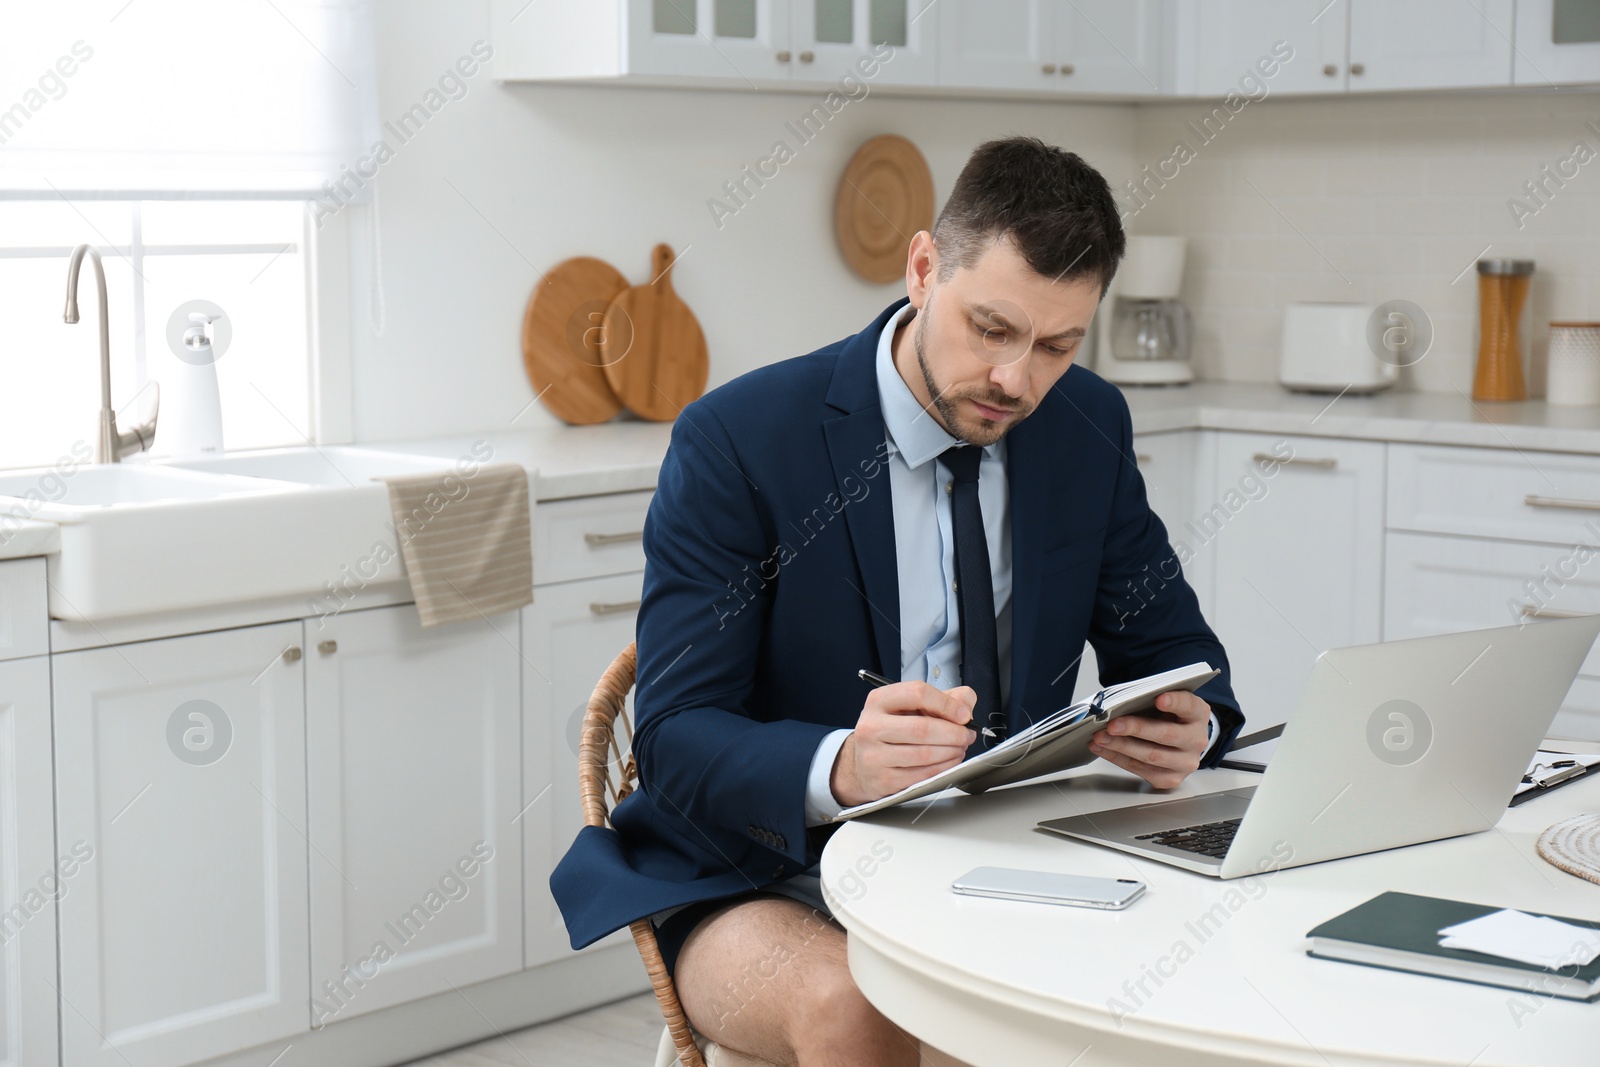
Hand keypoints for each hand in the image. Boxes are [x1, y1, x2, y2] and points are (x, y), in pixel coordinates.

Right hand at [830, 682, 977, 806]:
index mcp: (879, 700)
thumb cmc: (891, 731)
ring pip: (925, 754)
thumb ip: (944, 699)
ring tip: (959, 748)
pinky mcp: (883, 780)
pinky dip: (944, 768)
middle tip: (966, 735)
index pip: (917, 693)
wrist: (862, 764)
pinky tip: (949, 762)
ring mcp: (874, 755)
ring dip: (952, 752)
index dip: (946, 704)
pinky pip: (923, 775)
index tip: (963, 714)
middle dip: (954, 733)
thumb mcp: (911, 707)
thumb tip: (965, 707)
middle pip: (923, 728)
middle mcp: (872, 726)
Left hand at [1088, 690, 1209, 789]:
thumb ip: (1151, 700)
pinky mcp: (1171, 778)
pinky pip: (1141, 770)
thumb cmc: (1168, 716)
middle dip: (1135, 729)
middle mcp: (1197, 740)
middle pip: (1166, 734)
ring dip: (1121, 746)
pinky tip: (1103, 748)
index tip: (1159, 699)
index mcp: (1198, 714)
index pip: (1188, 705)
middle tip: (1112, 725)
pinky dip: (1118, 758)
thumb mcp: (1166, 702)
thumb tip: (1120, 704)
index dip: (1174, 702)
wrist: (1180, 740)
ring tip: (1100, 737)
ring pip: (1151, 756)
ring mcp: (1186, 762)